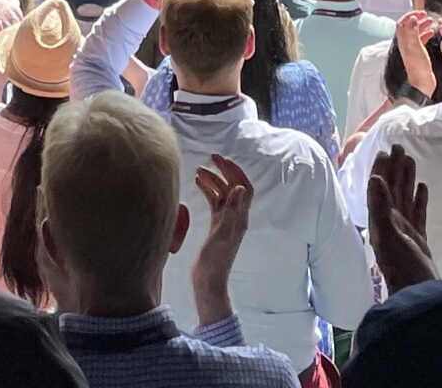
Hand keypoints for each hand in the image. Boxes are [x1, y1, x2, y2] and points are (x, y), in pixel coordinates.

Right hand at [189, 154, 254, 327]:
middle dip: (224, 171)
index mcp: (240, 218)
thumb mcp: (222, 235)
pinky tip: (197, 184)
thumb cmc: (215, 262)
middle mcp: (236, 218)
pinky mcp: (215, 227)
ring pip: (222, 194)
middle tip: (211, 157)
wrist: (208, 283)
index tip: (222, 159)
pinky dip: (207, 191)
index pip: (244, 188)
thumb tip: (240, 187)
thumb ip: (231, 212)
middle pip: (233, 188)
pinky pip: (214, 203)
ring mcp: (225, 222)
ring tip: (198, 170)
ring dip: (213, 180)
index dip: (236, 171)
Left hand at [366, 143, 436, 295]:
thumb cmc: (403, 269)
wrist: (419, 296)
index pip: (379, 189)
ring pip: (405, 199)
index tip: (385, 150)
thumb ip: (380, 209)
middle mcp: (391, 224)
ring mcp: (405, 233)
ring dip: (407, 180)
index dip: (381, 169)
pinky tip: (423, 187)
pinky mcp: (419, 240)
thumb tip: (375, 178)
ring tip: (411, 160)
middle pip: (392, 190)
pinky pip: (418, 214)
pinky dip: (419, 199)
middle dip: (394, 169)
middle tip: (400, 147)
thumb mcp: (390, 238)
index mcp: (381, 221)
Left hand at [394, 7, 438, 98]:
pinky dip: (426, 34)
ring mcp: (412, 49)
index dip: (409, 16)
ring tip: (431, 21)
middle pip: (409, 27)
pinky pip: (421, 40)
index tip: (419, 12)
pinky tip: (432, 33)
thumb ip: (413, 32)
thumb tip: (412, 18)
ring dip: (422, 25)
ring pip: (416, 33)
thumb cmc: (418, 67)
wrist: (422, 84)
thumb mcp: (416, 47)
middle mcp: (406, 44)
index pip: (402, 23)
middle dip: (417, 19)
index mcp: (403, 41)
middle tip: (426, 15)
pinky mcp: (419, 54)